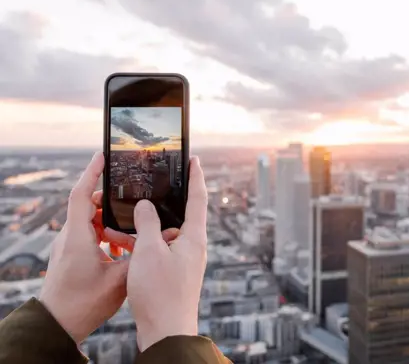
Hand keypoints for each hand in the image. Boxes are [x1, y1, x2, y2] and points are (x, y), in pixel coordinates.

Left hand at [39, 153, 179, 342]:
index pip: (82, 194)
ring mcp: (69, 245)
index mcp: (78, 236)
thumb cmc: (83, 303)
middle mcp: (70, 236)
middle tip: (133, 196)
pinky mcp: (71, 255)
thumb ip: (142, 254)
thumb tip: (166, 237)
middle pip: (89, 204)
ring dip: (110, 219)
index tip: (103, 155)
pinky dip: (105, 232)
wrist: (58, 324)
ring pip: (90, 220)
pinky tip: (121, 245)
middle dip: (111, 199)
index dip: (92, 172)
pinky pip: (88, 233)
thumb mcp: (119, 279)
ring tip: (132, 224)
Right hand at [127, 156, 208, 351]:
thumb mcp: (149, 251)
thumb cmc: (161, 293)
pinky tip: (127, 240)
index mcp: (194, 237)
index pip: (198, 197)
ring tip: (129, 215)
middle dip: (166, 200)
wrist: (166, 331)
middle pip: (182, 213)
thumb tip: (145, 205)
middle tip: (155, 182)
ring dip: (149, 224)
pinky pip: (160, 248)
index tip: (193, 159)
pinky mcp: (174, 272)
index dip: (195, 176)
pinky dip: (145, 242)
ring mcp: (185, 260)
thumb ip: (147, 223)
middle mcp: (193, 246)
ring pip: (167, 232)